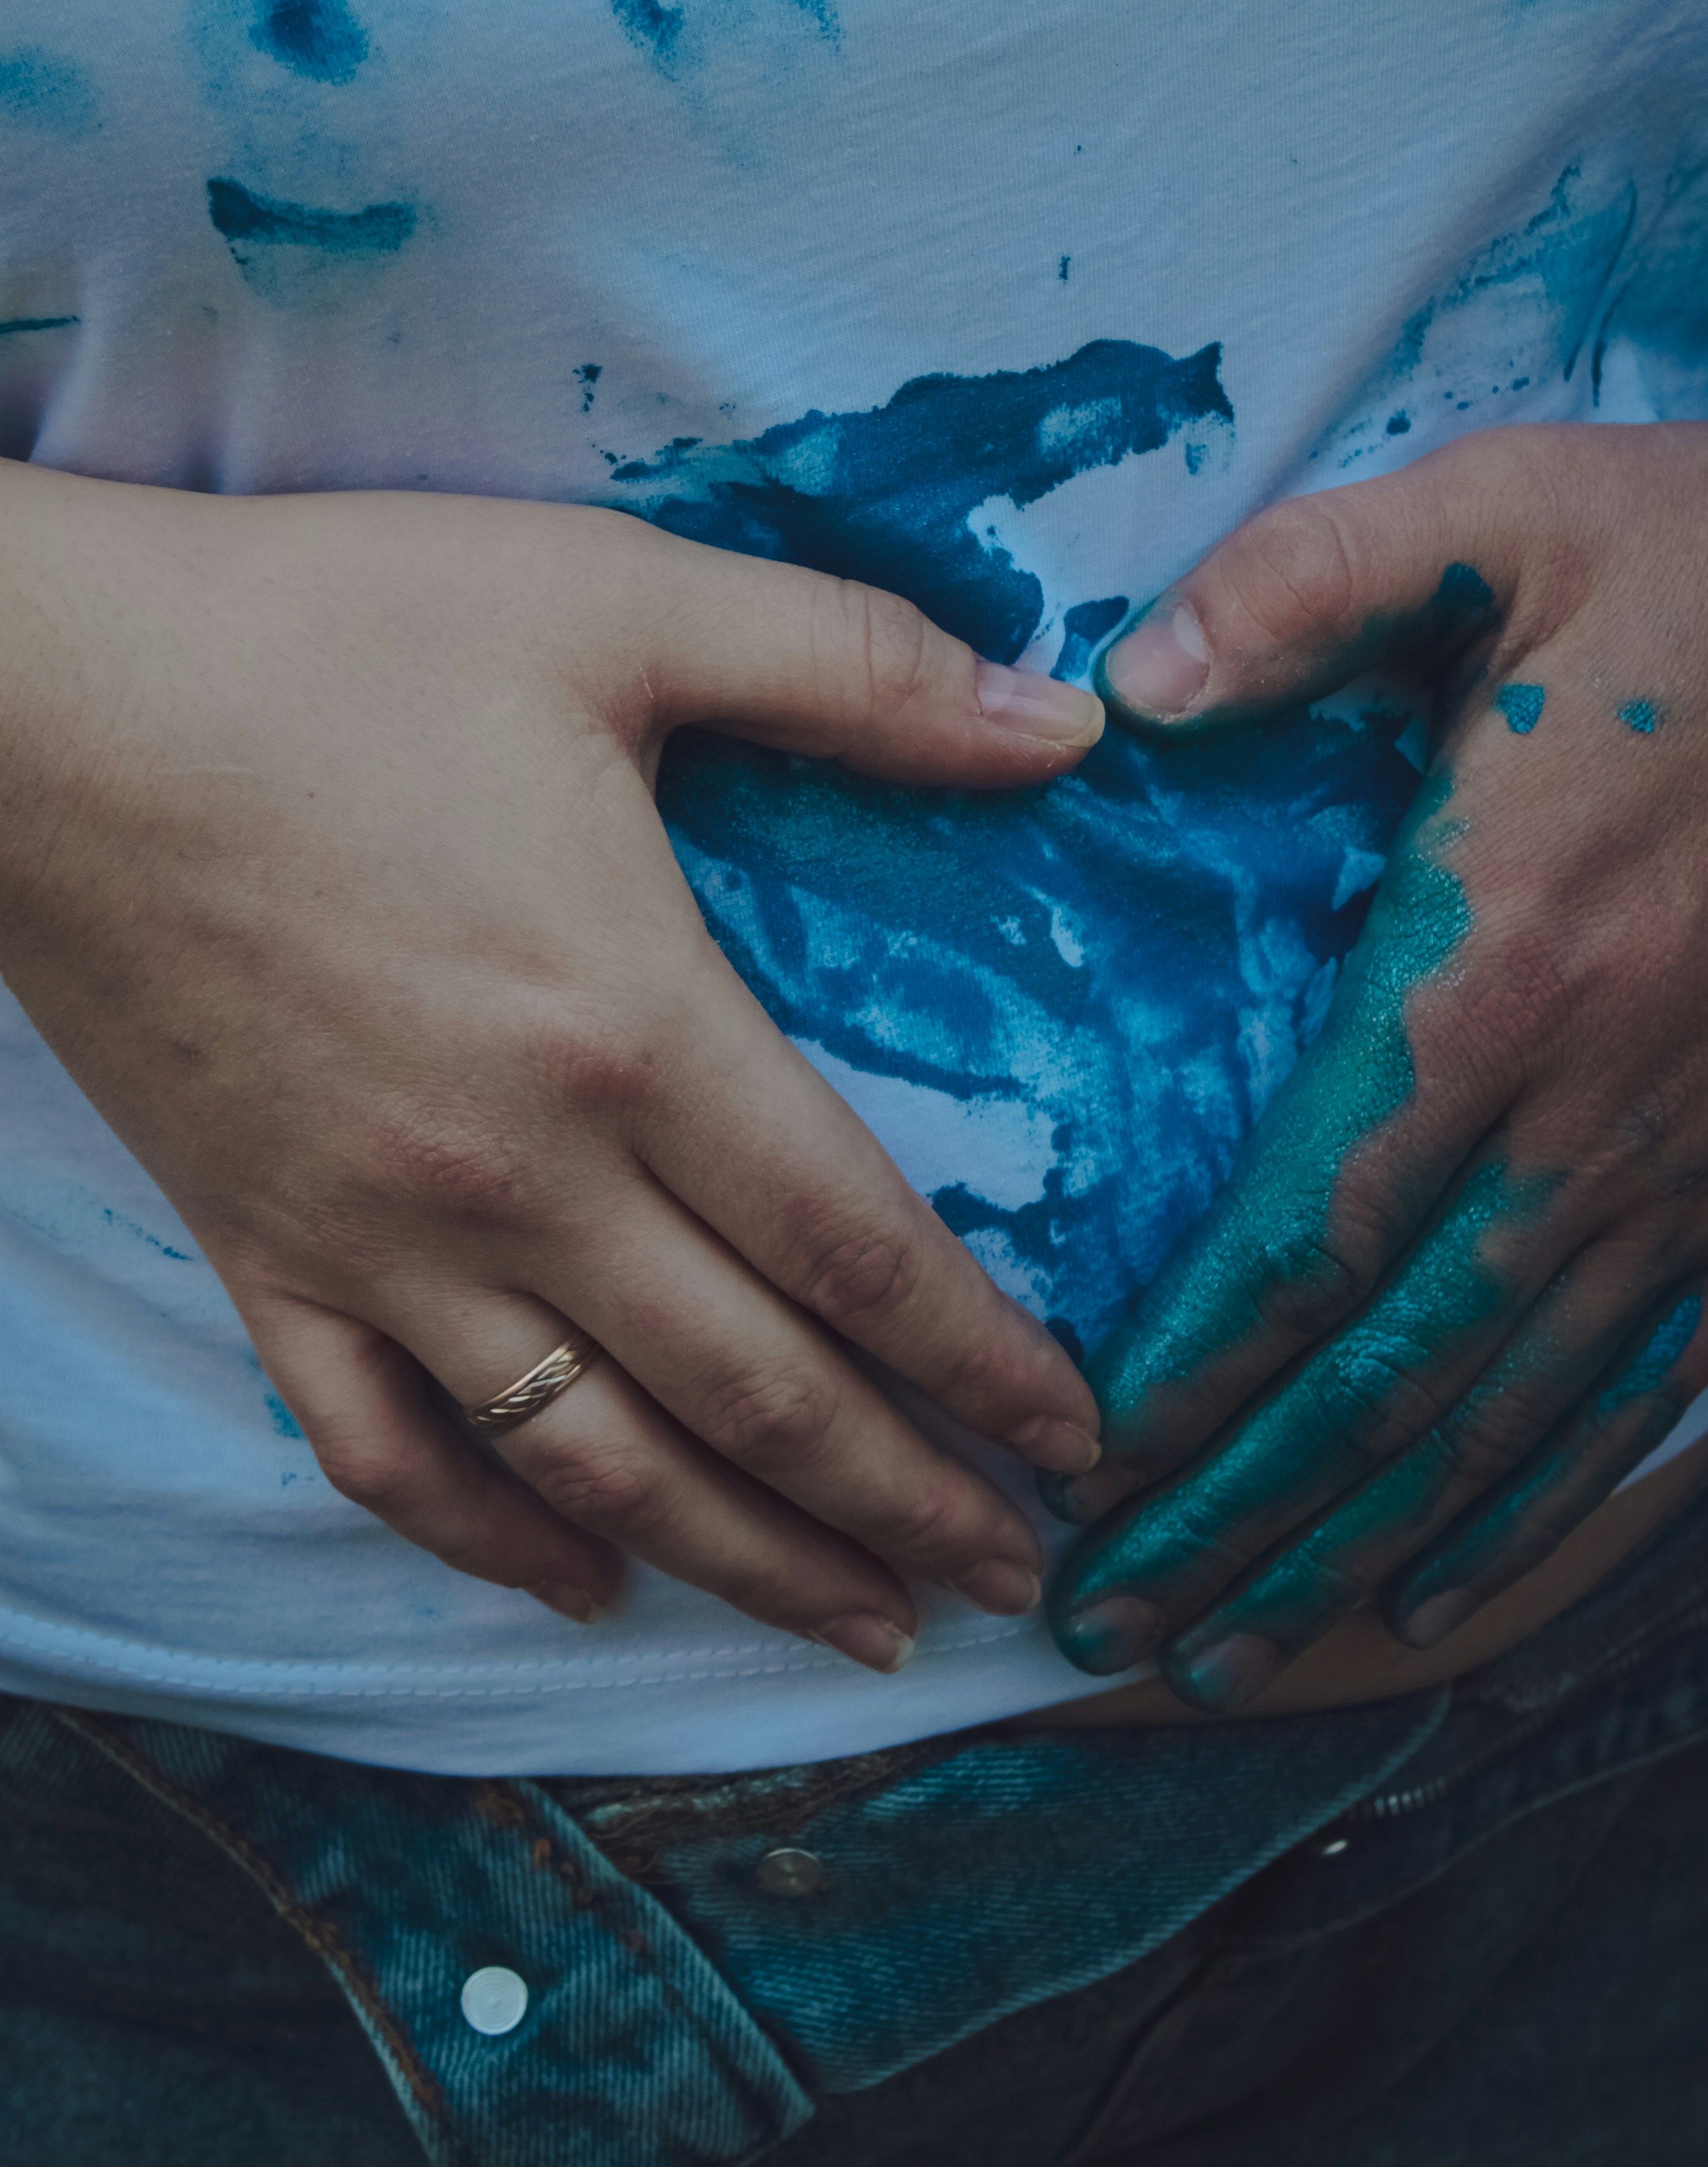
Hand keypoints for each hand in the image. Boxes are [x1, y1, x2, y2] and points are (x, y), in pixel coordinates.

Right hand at [0, 460, 1102, 1666]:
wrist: (42, 704)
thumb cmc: (329, 634)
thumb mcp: (617, 603)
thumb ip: (854, 670)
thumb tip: (1066, 722)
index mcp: (628, 1024)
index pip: (855, 1248)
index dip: (983, 1361)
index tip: (1077, 1437)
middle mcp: (517, 1175)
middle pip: (754, 1394)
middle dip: (906, 1503)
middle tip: (1022, 1581)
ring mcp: (378, 1238)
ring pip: (595, 1465)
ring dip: (746, 1564)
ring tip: (866, 1631)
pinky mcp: (262, 1254)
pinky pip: (388, 1451)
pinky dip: (494, 1541)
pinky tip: (587, 1582)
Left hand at [1044, 420, 1707, 1707]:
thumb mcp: (1501, 517)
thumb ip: (1294, 590)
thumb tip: (1122, 688)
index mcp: (1490, 968)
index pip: (1302, 1222)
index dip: (1186, 1367)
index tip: (1078, 1461)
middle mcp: (1582, 1117)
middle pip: (1375, 1367)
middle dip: (1227, 1509)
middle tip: (1099, 1620)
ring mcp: (1689, 1177)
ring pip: (1493, 1417)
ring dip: (1350, 1546)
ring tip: (1225, 1652)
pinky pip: (1639, 1391)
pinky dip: (1536, 1508)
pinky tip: (1445, 1592)